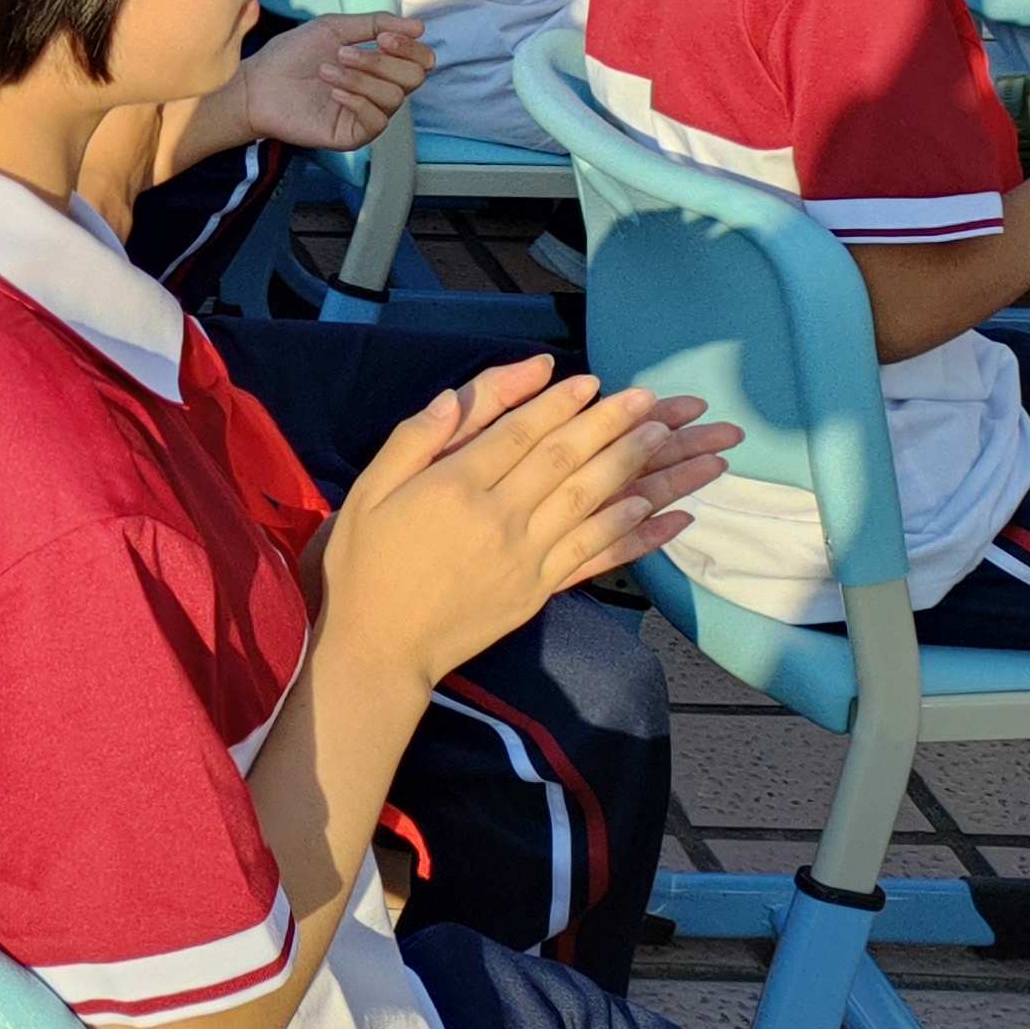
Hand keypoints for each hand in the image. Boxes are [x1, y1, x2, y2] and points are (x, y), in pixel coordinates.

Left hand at [226, 14, 430, 156]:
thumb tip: (419, 27)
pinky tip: (332, 92)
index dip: (409, 48)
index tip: (384, 37)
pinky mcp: (353, 135)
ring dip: (360, 78)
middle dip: (381, 61)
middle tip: (345, 53)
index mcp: (378, 65)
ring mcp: (366, 114)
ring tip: (326, 70)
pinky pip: (376, 121)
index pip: (419, 60)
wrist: (257, 84)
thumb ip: (375, 24)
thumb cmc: (291, 55)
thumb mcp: (334, 28)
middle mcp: (377, 90)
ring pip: (394, 97)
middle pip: (414, 78)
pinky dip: (356, 101)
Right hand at [322, 357, 732, 694]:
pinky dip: (626, 531)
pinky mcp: (537, 590)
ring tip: (666, 438)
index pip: (518, 434)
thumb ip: (413, 440)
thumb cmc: (363, 565)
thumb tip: (453, 397)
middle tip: (651, 397)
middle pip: (564, 460)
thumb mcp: (368, 492)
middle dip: (610, 424)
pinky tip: (652, 508)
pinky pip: (591, 554)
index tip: (592, 381)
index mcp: (453, 487)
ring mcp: (523, 557)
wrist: (378, 648)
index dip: (558, 404)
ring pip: (588, 501)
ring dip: (631, 467)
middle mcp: (497, 517)